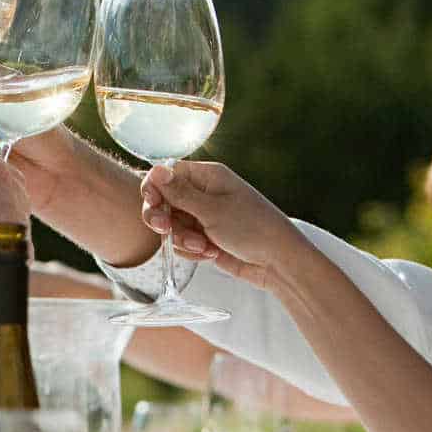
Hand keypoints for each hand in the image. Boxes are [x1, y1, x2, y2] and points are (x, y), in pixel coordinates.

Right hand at [140, 161, 310, 290]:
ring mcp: (204, 217)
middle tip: (165, 230)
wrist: (278, 263)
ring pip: (172, 226)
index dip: (155, 188)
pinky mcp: (206, 238)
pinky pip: (183, 243)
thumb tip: (155, 169)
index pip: (167, 174)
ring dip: (182, 239)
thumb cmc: (253, 228)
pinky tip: (211, 254)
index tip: (153, 203)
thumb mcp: (212, 210)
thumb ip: (180, 192)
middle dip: (164, 218)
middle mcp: (204, 194)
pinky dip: (192, 251)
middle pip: (164, 201)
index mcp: (208, 176)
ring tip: (204, 246)